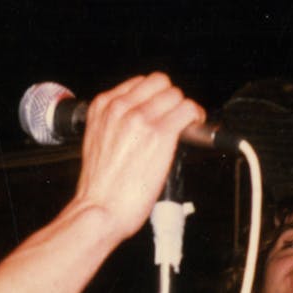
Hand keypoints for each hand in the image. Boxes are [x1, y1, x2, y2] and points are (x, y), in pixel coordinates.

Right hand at [72, 73, 205, 243]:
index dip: (154, 96)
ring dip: (184, 108)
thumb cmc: (98, 188)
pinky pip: (188, 110)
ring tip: (187, 124)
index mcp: (102, 107)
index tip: (160, 109)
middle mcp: (120, 107)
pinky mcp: (160, 134)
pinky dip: (195, 116)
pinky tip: (194, 127)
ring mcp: (140, 119)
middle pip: (159, 83)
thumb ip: (114, 124)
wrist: (99, 210)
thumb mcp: (97, 143)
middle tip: (175, 117)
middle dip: (170, 99)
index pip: (139, 83)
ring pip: (175, 95)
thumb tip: (138, 121)